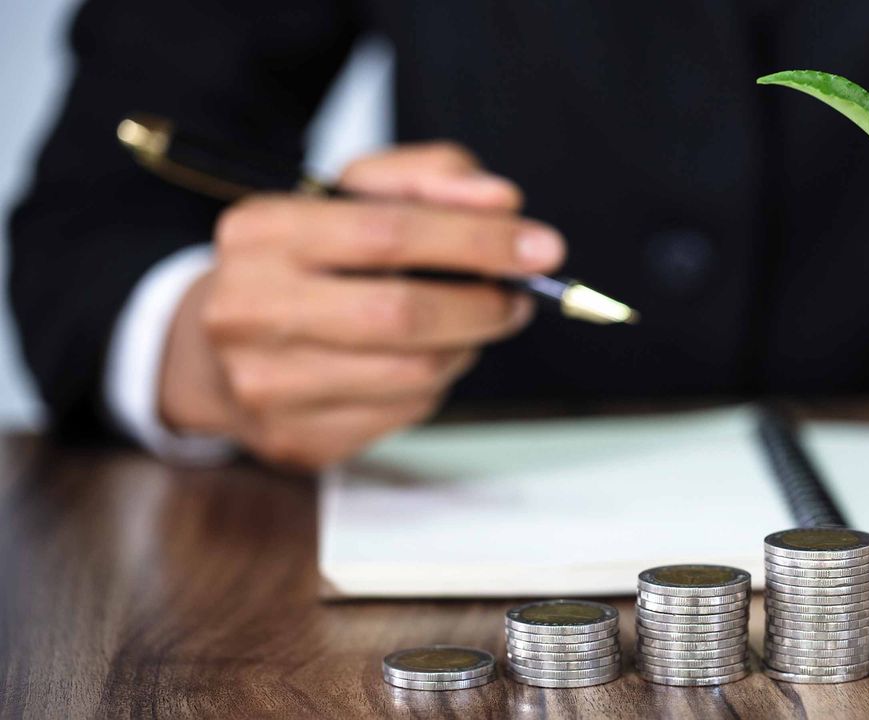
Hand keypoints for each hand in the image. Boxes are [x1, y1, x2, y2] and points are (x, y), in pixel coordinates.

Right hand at [159, 143, 563, 467]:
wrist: (211, 348)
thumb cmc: (304, 261)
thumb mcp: (354, 196)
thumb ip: (430, 179)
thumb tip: (503, 202)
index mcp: (260, 231)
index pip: (389, 232)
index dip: (477, 241)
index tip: (542, 247)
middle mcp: (248, 309)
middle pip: (404, 314)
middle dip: (483, 305)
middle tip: (518, 298)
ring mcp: (264, 385)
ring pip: (414, 373)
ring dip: (464, 348)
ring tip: (468, 324)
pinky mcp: (293, 440)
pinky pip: (403, 415)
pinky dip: (432, 387)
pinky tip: (419, 362)